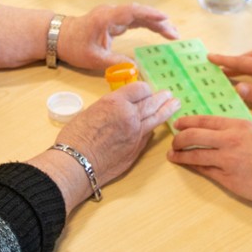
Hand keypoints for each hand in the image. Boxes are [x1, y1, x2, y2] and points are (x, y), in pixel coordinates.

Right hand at [56, 82, 179, 184]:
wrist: (76, 163)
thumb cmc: (76, 137)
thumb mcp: (91, 111)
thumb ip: (109, 109)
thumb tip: (119, 110)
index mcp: (115, 102)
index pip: (140, 89)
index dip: (144, 89)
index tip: (145, 90)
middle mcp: (129, 115)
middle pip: (152, 102)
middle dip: (162, 97)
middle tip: (169, 95)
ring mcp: (136, 133)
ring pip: (157, 118)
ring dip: (167, 110)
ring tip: (175, 105)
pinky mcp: (137, 149)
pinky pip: (149, 135)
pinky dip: (154, 128)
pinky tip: (157, 126)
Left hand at [57, 3, 178, 69]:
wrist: (59, 37)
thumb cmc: (74, 46)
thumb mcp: (94, 58)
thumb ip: (115, 62)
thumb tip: (136, 68)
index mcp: (107, 18)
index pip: (133, 12)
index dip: (150, 14)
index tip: (165, 18)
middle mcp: (113, 13)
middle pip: (140, 13)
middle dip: (159, 22)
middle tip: (175, 34)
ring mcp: (114, 15)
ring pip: (139, 16)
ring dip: (156, 23)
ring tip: (173, 33)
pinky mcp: (115, 20)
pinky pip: (135, 20)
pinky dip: (148, 24)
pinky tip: (160, 30)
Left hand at [166, 116, 251, 206]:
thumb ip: (238, 130)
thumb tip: (221, 131)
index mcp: (238, 125)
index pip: (205, 120)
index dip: (187, 122)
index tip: (178, 124)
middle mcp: (229, 140)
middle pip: (193, 135)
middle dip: (179, 138)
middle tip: (173, 141)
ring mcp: (227, 160)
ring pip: (195, 154)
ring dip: (180, 155)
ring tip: (173, 155)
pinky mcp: (227, 178)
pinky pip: (205, 170)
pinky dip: (193, 167)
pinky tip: (188, 165)